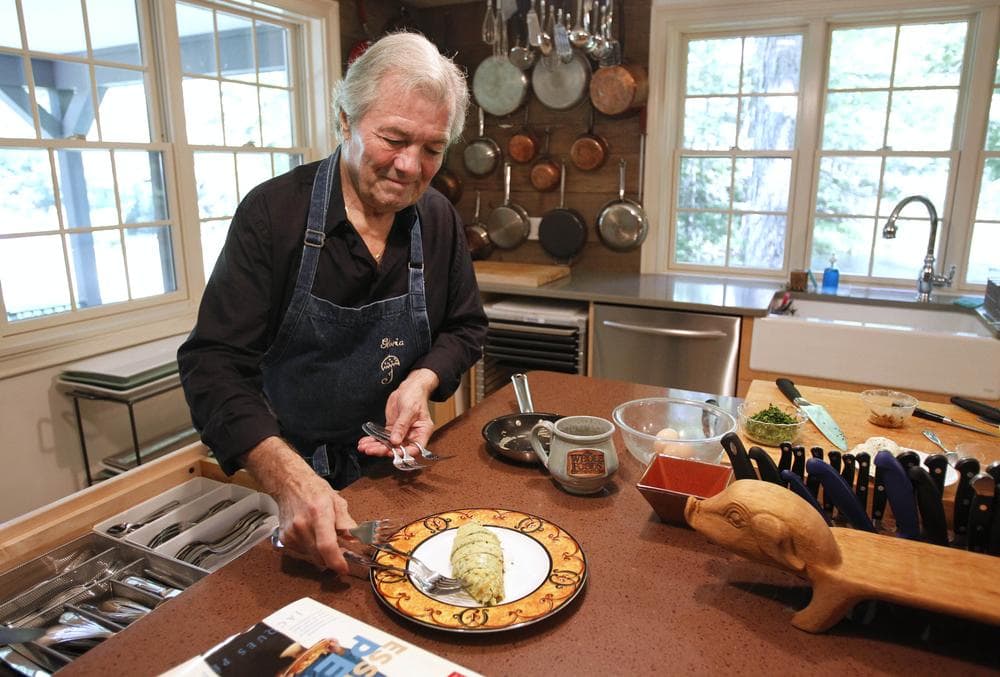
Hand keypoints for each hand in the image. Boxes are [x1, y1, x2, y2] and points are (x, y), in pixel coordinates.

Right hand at [242, 437, 356, 572]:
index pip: (326, 545)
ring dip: (321, 553)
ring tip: (323, 536)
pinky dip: (311, 549)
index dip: (336, 561)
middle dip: (332, 559)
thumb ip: (346, 521)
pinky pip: (302, 552)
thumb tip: (356, 538)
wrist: (289, 484)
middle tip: (341, 552)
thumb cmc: (314, 490)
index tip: (344, 569)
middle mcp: (303, 525)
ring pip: (312, 556)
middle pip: (320, 556)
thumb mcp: (336, 501)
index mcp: (319, 513)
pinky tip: (312, 535)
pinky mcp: (284, 539)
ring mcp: (291, 533)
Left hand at [358, 368, 438, 455]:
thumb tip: (395, 441)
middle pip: (398, 449)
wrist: (409, 388)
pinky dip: (373, 440)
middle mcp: (412, 435)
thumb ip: (402, 426)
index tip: (390, 452)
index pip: (414, 448)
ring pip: (388, 444)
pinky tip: (365, 442)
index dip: (403, 453)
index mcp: (422, 432)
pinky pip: (382, 437)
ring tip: (364, 447)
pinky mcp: (392, 429)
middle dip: (383, 450)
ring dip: (375, 447)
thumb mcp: (409, 410)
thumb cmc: (415, 396)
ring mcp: (401, 433)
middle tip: (371, 450)